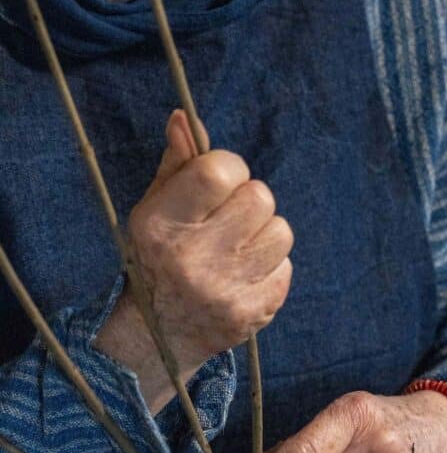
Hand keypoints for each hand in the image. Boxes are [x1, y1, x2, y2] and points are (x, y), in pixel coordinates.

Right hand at [96, 109, 293, 412]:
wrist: (162, 334)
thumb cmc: (161, 257)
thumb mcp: (155, 210)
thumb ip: (176, 165)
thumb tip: (185, 118)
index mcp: (163, 225)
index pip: (221, 172)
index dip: (230, 169)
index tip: (220, 183)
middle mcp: (192, 258)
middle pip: (260, 197)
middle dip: (249, 202)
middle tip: (230, 220)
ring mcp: (224, 289)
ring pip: (280, 231)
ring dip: (265, 235)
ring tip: (239, 249)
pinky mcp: (251, 312)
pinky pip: (285, 268)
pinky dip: (270, 268)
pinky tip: (245, 276)